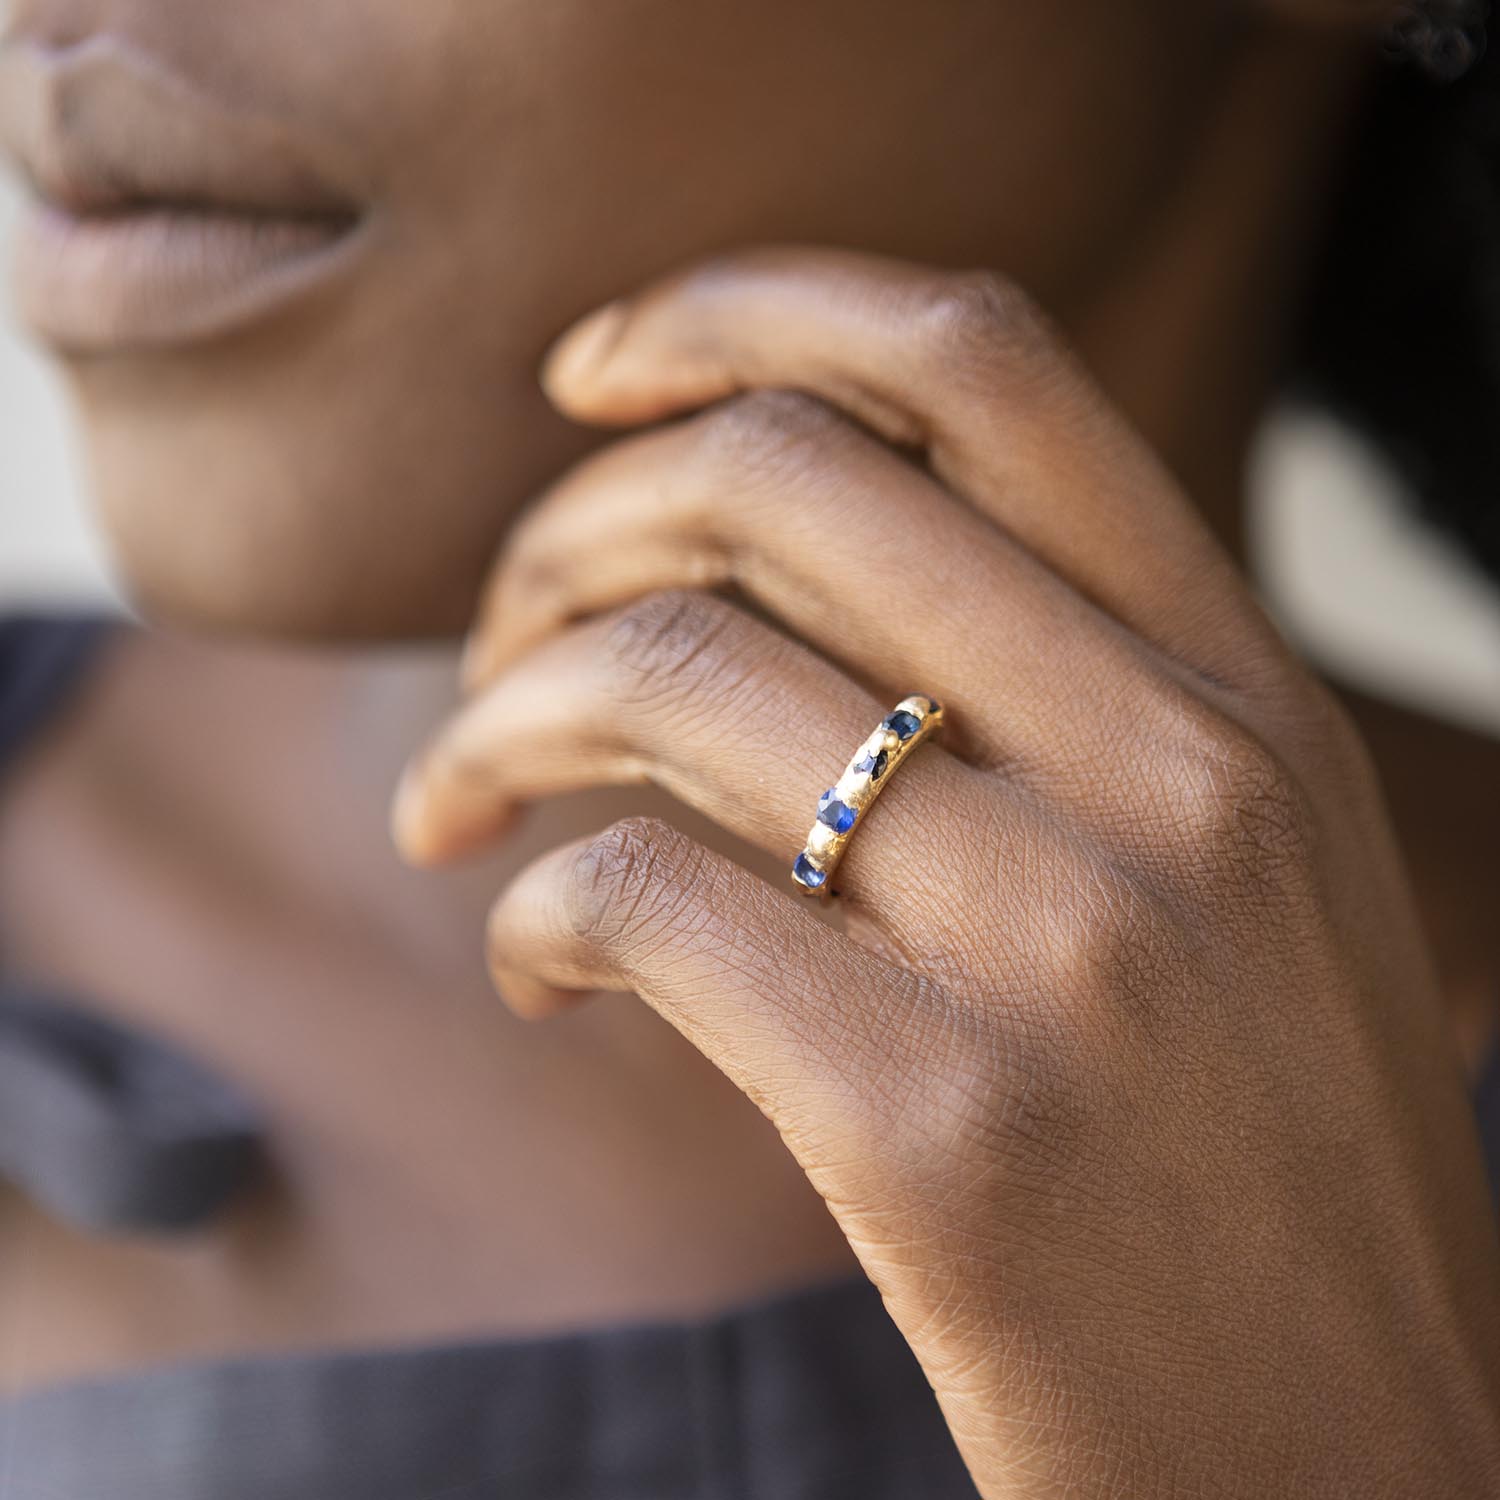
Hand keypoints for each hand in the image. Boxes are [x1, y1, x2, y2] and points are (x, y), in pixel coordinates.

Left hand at [394, 248, 1499, 1496]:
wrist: (1348, 1460)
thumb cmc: (1252, 1164)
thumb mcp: (1231, 877)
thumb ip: (1062, 704)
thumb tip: (780, 589)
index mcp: (1239, 690)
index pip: (978, 363)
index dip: (747, 309)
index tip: (598, 371)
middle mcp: (1173, 771)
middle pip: (775, 478)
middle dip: (573, 520)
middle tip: (503, 624)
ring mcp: (1065, 940)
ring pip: (670, 675)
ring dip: (501, 714)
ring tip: (461, 796)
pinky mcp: (936, 1120)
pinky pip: (634, 898)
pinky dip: (526, 912)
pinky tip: (532, 972)